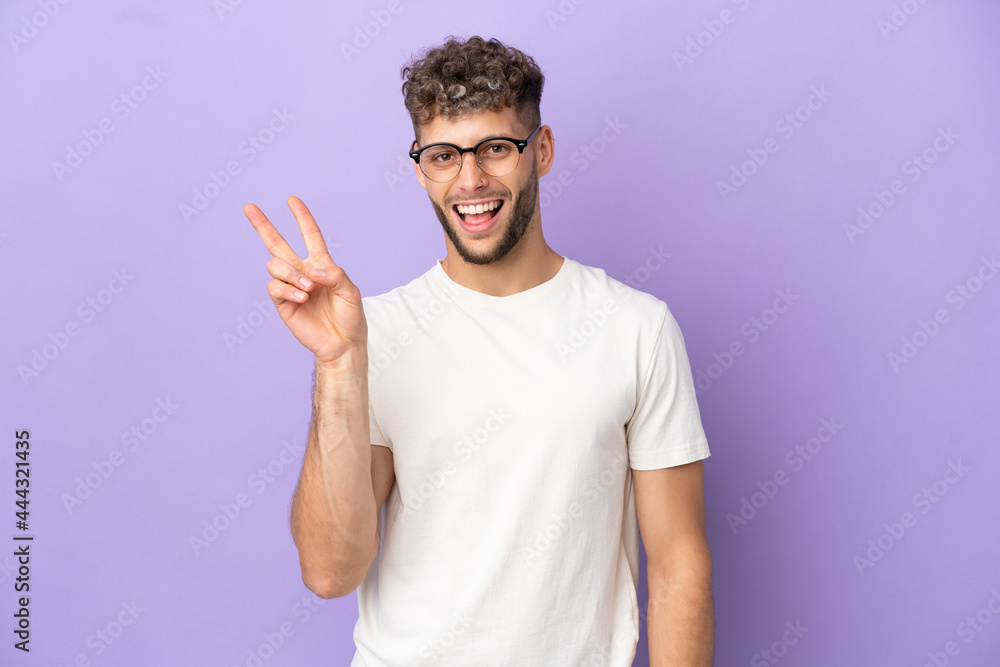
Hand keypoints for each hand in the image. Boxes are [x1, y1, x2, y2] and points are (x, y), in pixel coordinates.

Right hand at [245, 196, 366, 364]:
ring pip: (275, 265)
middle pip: (277, 244)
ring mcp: (291, 287)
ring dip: (290, 273)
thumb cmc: (350, 316)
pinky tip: (301, 297)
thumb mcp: (350, 291)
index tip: (292, 200)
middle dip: (263, 225)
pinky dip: (288, 289)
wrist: (343, 343)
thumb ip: (334, 275)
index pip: (309, 236)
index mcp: (320, 265)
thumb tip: (311, 270)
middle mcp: (302, 272)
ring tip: (307, 288)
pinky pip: (275, 287)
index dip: (302, 218)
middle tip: (249, 207)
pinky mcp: (283, 304)